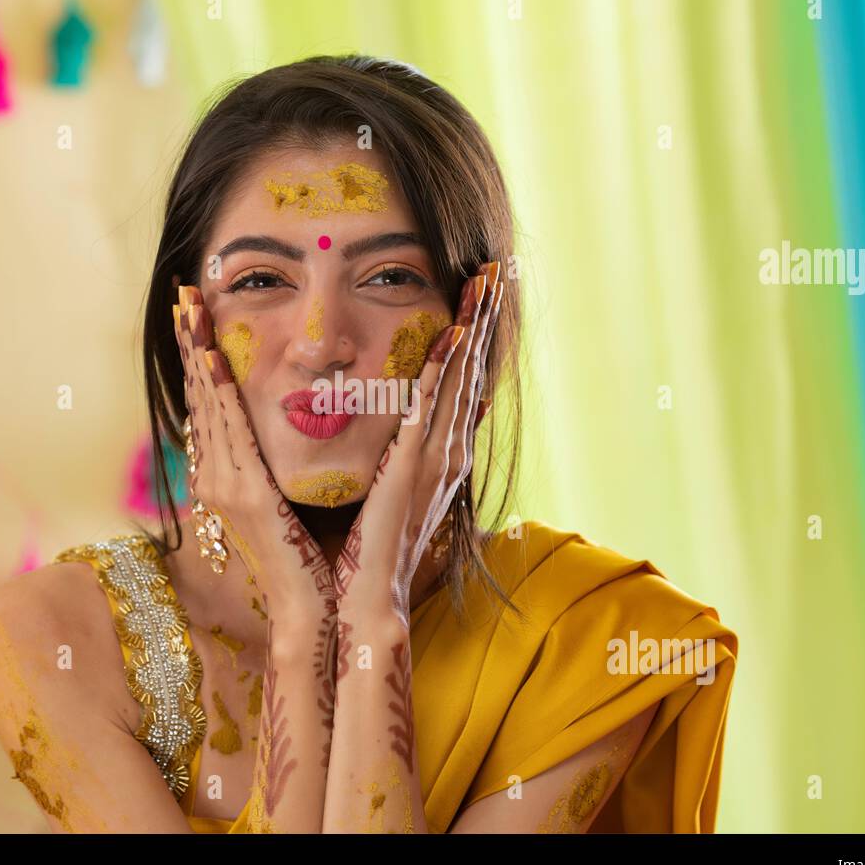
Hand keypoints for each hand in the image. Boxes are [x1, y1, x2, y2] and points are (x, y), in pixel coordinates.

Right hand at [173, 283, 338, 621]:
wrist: (311, 606)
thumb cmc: (309, 553)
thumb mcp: (285, 497)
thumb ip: (275, 461)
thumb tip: (282, 425)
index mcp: (226, 473)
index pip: (209, 401)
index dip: (198, 354)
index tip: (195, 311)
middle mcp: (215, 475)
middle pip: (198, 394)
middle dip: (190, 341)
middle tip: (183, 292)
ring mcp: (224, 485)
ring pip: (208, 404)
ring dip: (197, 352)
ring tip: (189, 308)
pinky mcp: (244, 495)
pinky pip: (229, 433)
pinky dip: (217, 393)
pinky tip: (210, 360)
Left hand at [332, 261, 502, 624]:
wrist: (371, 594)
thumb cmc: (376, 546)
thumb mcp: (399, 487)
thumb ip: (410, 450)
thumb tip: (427, 415)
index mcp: (444, 453)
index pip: (464, 381)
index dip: (475, 335)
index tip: (480, 293)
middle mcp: (450, 450)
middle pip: (472, 370)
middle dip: (483, 319)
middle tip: (493, 271)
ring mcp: (437, 457)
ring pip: (459, 380)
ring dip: (471, 330)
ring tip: (482, 284)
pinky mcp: (414, 466)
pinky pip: (430, 409)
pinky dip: (442, 371)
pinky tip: (450, 336)